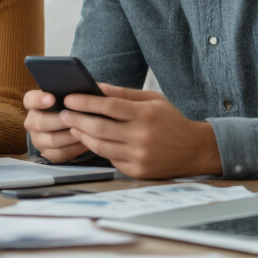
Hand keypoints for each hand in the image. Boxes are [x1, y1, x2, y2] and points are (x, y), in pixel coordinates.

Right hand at [23, 89, 89, 162]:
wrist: (74, 125)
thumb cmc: (73, 106)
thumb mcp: (72, 96)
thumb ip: (76, 91)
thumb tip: (92, 89)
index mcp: (35, 104)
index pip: (29, 100)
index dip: (38, 100)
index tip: (52, 98)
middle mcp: (32, 122)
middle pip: (38, 122)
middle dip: (57, 120)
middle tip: (71, 117)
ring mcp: (38, 139)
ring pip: (50, 140)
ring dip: (68, 136)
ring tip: (83, 130)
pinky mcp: (48, 153)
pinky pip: (59, 154)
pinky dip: (74, 149)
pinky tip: (85, 142)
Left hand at [60, 84, 222, 179]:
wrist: (195, 150)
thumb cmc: (170, 120)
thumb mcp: (153, 100)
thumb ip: (123, 93)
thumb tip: (96, 87)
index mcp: (145, 115)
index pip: (108, 106)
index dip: (85, 102)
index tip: (69, 98)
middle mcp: (141, 136)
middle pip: (99, 127)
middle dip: (76, 119)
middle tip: (62, 113)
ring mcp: (139, 156)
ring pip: (100, 145)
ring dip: (82, 135)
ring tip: (71, 126)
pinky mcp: (137, 171)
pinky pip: (109, 158)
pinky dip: (96, 148)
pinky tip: (87, 139)